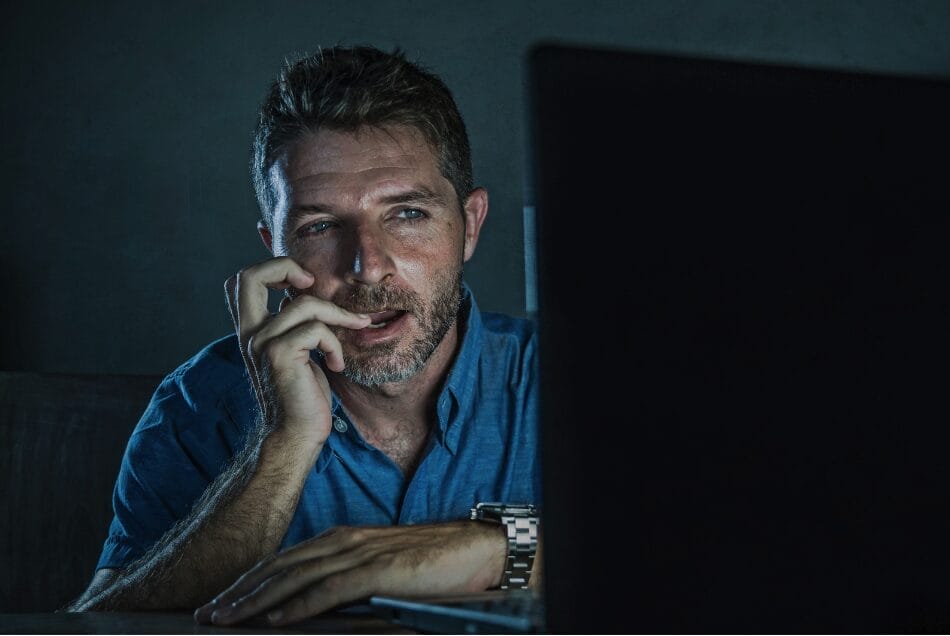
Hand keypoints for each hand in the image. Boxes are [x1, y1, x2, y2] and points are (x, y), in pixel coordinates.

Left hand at [193, 521, 506, 626]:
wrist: (474, 551)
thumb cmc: (428, 565)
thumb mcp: (377, 570)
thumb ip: (344, 581)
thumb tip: (309, 607)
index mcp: (340, 539)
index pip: (282, 561)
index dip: (247, 581)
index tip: (218, 602)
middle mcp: (343, 541)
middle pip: (279, 567)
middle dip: (238, 592)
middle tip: (205, 614)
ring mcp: (359, 553)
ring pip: (295, 577)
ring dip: (256, 600)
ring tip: (226, 618)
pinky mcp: (378, 569)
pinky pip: (330, 589)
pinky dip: (299, 605)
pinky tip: (276, 619)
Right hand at [224, 257, 369, 445]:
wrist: (296, 435)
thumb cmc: (302, 396)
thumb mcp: (297, 352)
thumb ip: (295, 325)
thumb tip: (309, 296)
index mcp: (252, 331)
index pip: (242, 281)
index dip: (272, 268)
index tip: (303, 281)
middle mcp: (250, 334)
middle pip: (249, 276)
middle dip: (286, 266)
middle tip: (312, 282)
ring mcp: (262, 343)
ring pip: (305, 304)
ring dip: (338, 316)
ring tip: (352, 331)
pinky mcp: (279, 355)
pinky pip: (318, 330)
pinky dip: (335, 344)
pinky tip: (336, 365)